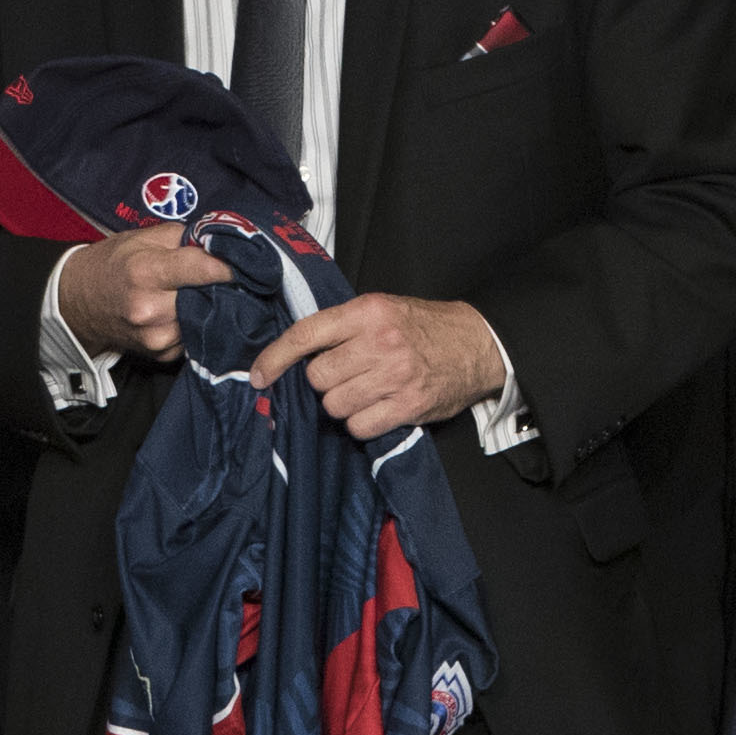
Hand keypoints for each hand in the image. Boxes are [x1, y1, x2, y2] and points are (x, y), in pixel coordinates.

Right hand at [55, 219, 234, 358]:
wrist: (78, 302)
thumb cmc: (113, 264)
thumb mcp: (143, 238)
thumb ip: (184, 238)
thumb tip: (221, 242)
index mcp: (146, 272)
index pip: (202, 269)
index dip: (229, 265)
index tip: (250, 262)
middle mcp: (151, 309)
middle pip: (208, 297)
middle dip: (221, 286)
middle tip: (228, 275)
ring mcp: (156, 337)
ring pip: (204, 319)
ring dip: (210, 307)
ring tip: (201, 293)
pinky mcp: (161, 356)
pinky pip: (193, 337)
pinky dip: (195, 324)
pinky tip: (186, 312)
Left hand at [248, 292, 506, 442]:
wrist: (477, 345)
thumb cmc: (424, 327)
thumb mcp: (383, 308)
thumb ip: (342, 326)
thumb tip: (294, 354)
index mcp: (368, 311)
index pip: (306, 335)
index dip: (275, 358)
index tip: (258, 375)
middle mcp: (380, 342)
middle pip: (318, 377)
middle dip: (326, 381)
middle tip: (348, 374)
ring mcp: (395, 376)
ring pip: (335, 405)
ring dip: (343, 404)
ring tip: (365, 391)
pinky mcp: (408, 406)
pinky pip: (359, 426)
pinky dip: (362, 423)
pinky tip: (377, 409)